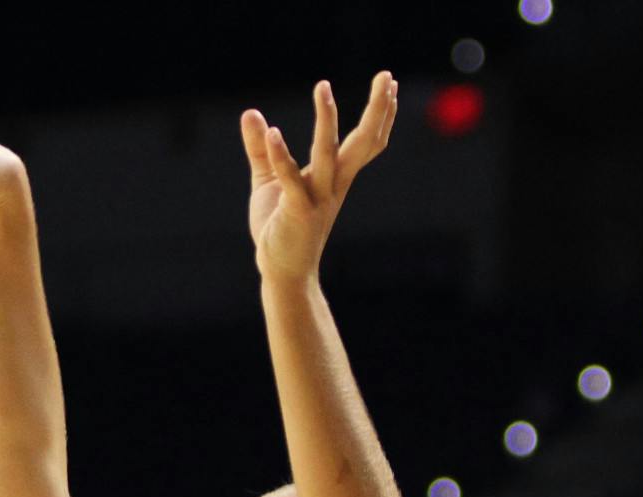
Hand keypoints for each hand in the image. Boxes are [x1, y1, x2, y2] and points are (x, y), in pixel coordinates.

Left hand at [239, 71, 397, 282]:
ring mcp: (318, 198)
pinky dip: (280, 156)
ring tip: (323, 87)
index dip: (380, 114)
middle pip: (363, 142)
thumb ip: (261, 148)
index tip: (391, 84)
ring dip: (326, 120)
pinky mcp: (297, 212)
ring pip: (328, 154)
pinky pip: (291, 180)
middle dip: (377, 110)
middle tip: (388, 76)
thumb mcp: (269, 180)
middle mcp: (334, 184)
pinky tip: (272, 133)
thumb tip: (251, 113)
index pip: (365, 142)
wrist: (283, 272)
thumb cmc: (280, 227)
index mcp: (335, 177)